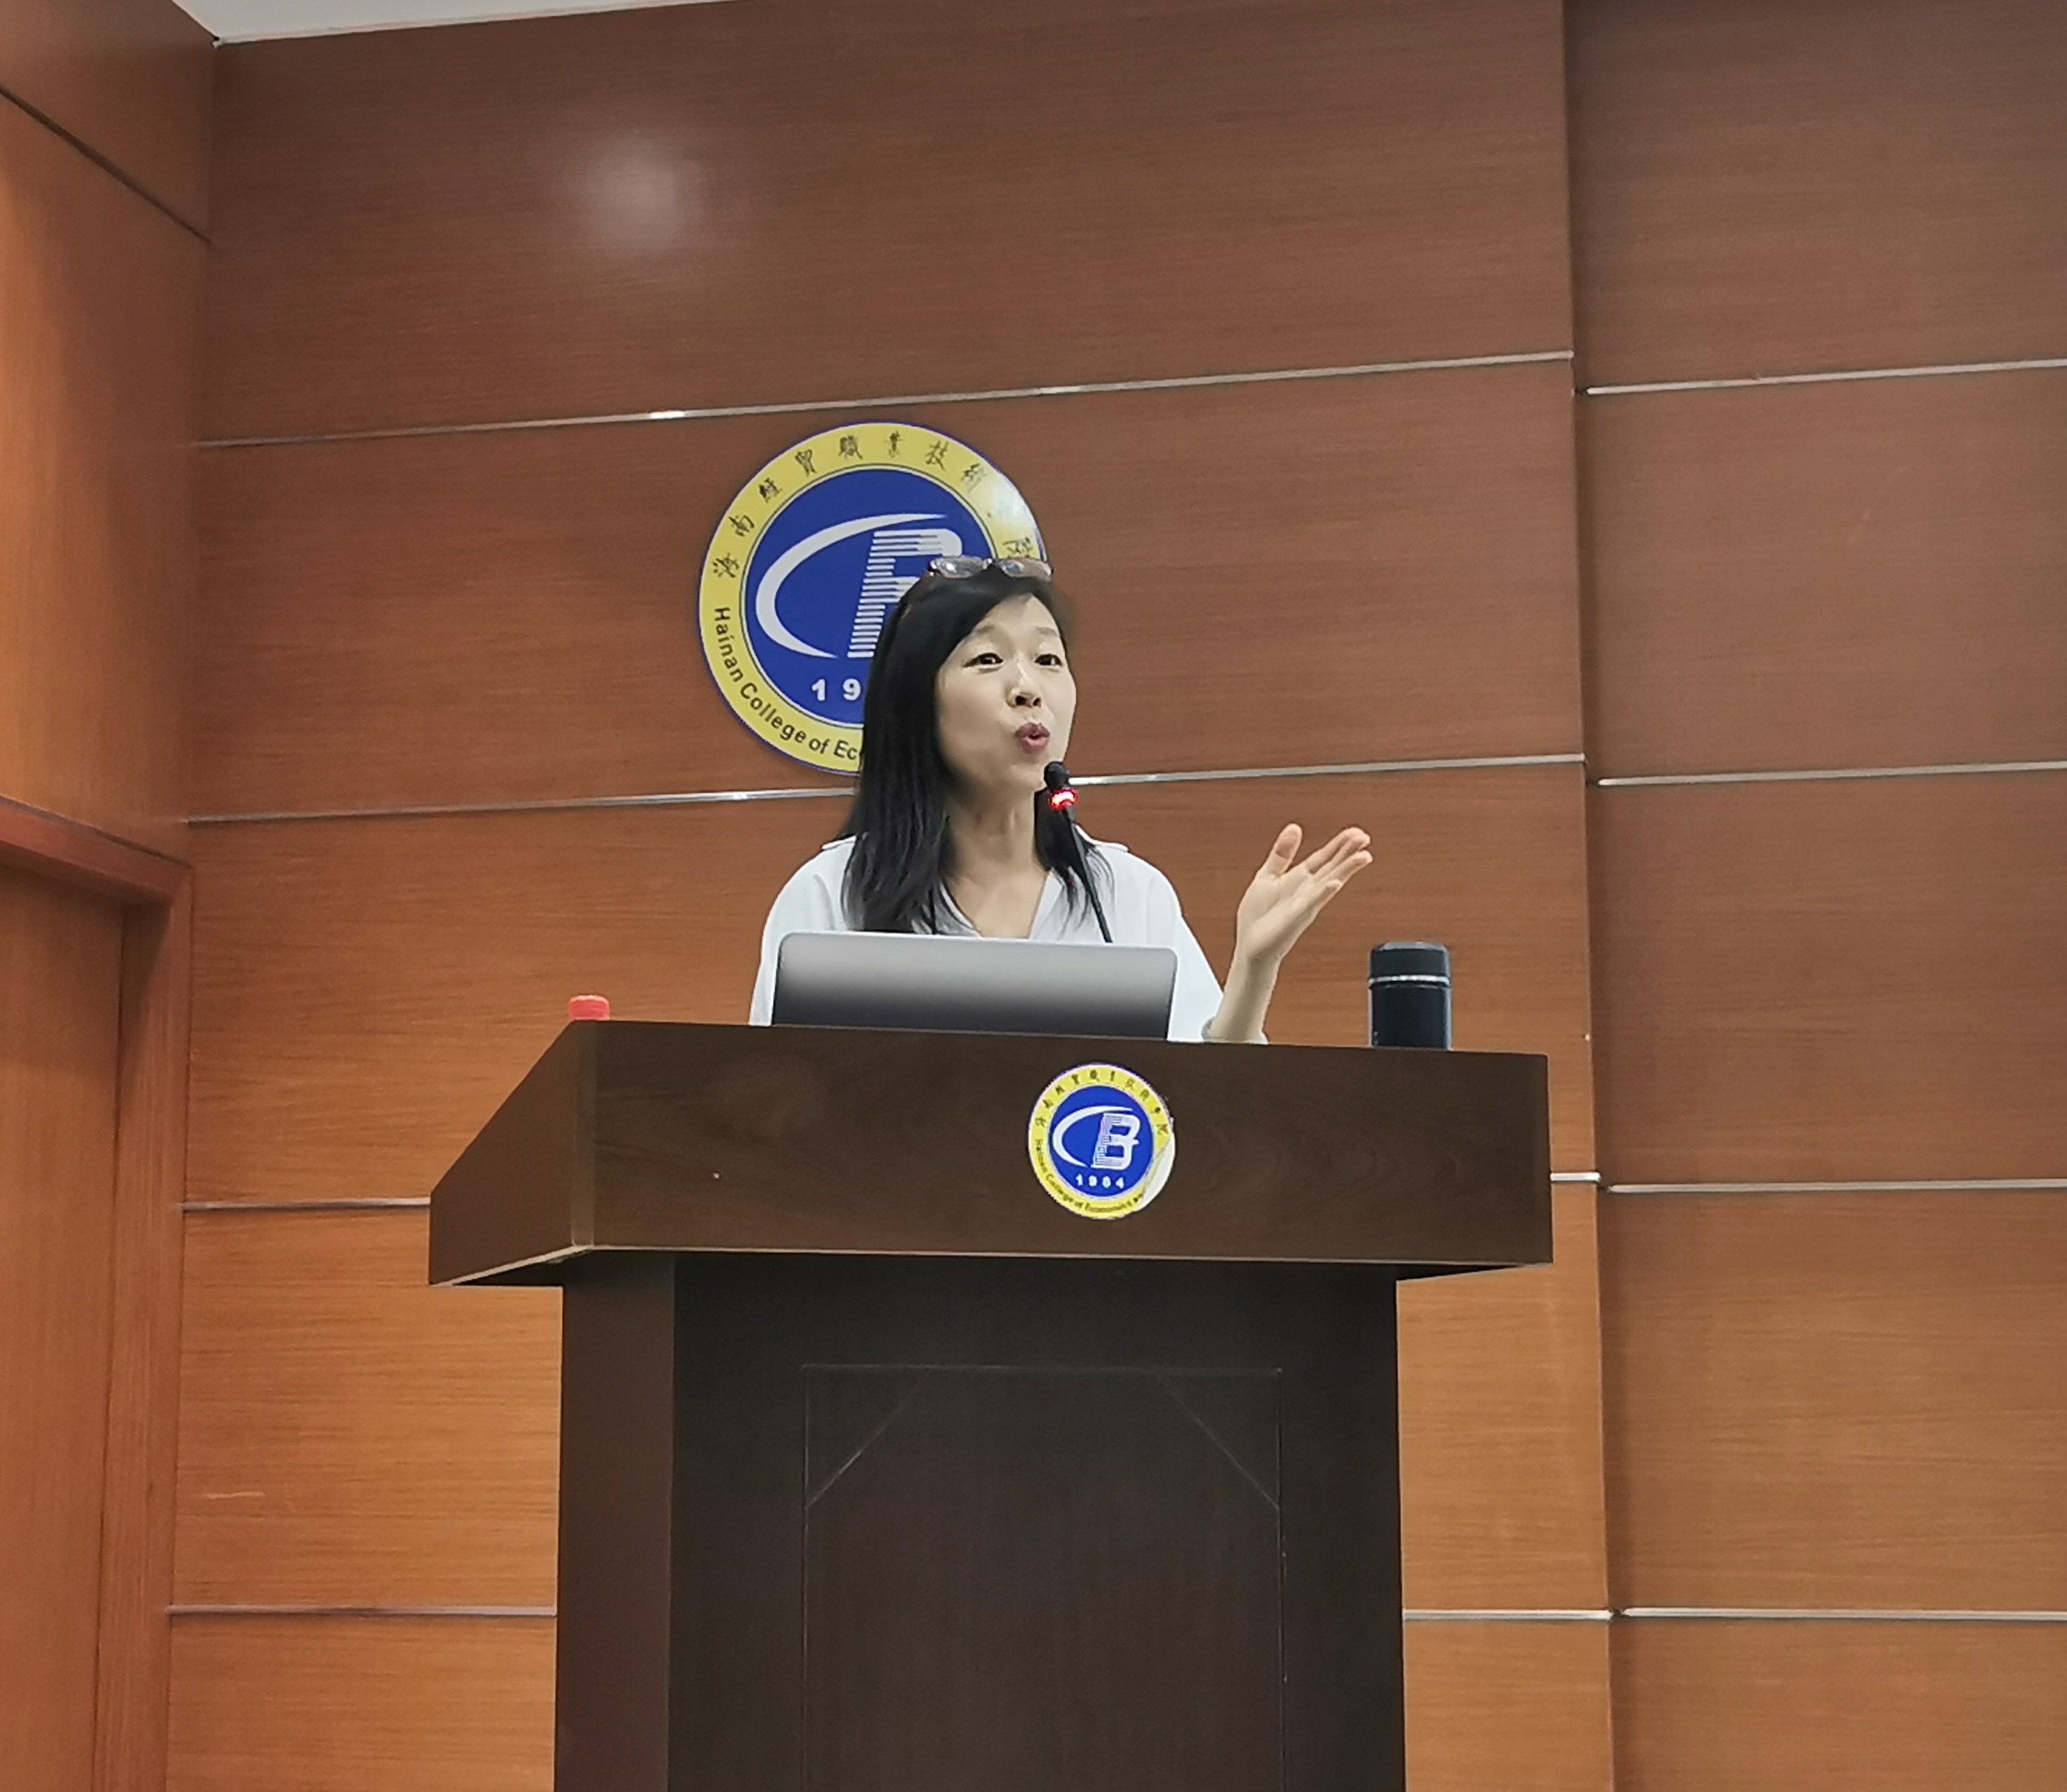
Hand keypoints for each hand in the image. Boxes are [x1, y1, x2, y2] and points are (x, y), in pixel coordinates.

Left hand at [1231, 824, 1372, 971]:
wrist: (1250, 946)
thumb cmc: (1258, 916)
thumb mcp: (1267, 874)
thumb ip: (1282, 852)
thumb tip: (1294, 828)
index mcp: (1300, 879)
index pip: (1325, 857)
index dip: (1340, 844)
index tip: (1356, 832)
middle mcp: (1307, 891)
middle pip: (1333, 867)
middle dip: (1349, 853)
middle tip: (1365, 838)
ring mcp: (1304, 904)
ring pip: (1329, 883)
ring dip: (1346, 870)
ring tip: (1363, 857)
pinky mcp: (1295, 917)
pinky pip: (1311, 903)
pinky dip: (1323, 892)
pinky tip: (1335, 883)